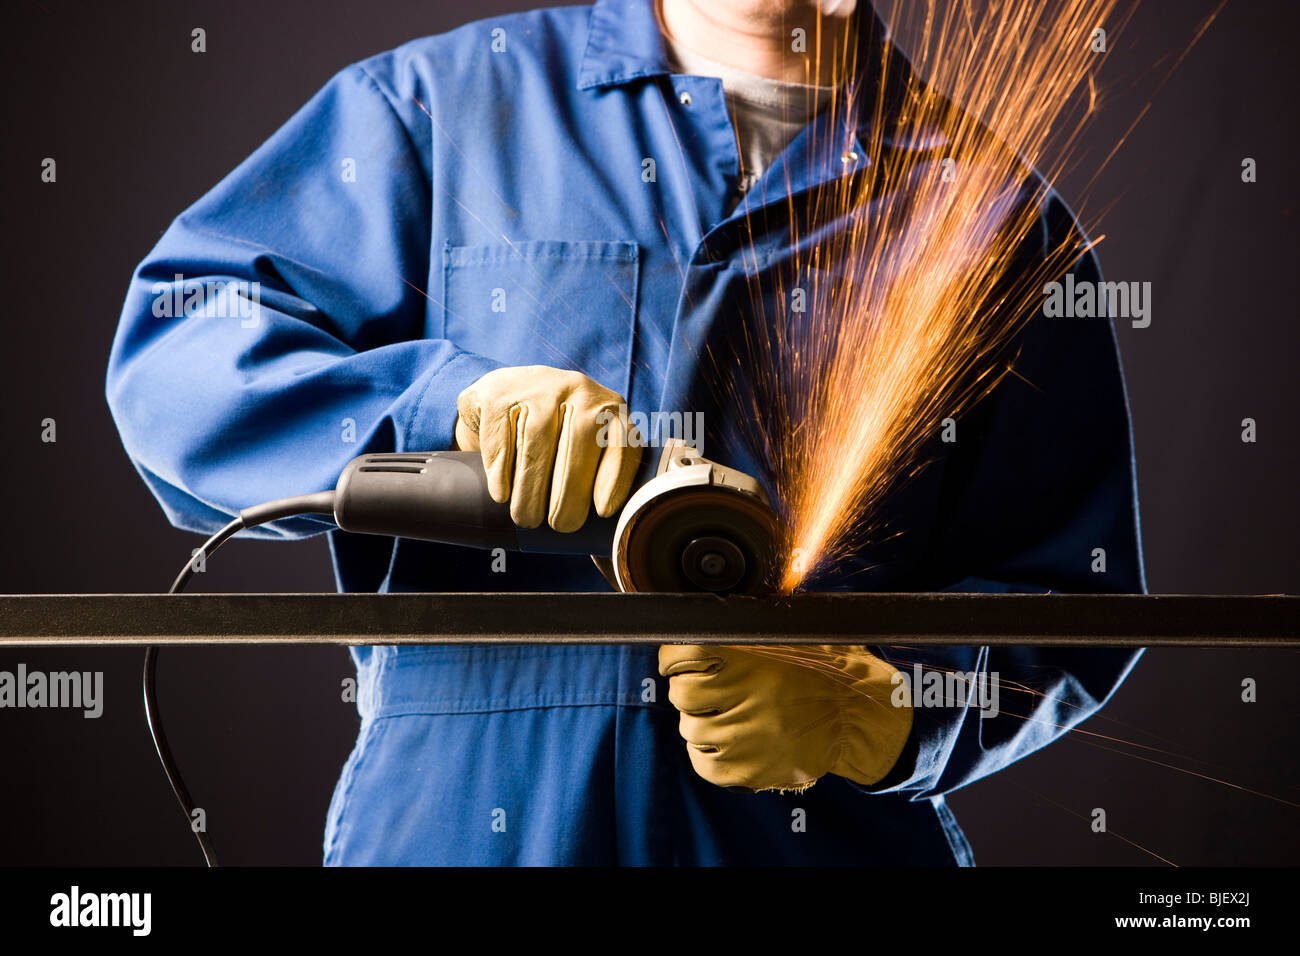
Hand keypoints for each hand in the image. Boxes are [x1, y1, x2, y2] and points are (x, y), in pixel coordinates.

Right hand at [454, 365, 640, 530]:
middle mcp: (580, 390)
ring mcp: (538, 387)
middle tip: (560, 525)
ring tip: (528, 518)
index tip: (602, 511)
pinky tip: (502, 493)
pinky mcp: (499, 393)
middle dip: (569, 493)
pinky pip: (502, 436)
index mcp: (610, 408)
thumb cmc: (556, 436)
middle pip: (578, 443)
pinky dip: (501, 471)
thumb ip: (602, 484)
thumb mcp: (585, 448)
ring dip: (531, 489)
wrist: (507, 392)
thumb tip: (609, 555)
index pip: (622, 440)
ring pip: (537, 442)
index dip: (615, 477)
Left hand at [658, 644, 912, 792]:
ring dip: (701, 719)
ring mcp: (748, 739)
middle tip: (707, 684)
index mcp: (754, 659)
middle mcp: (748, 699)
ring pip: (691, 729)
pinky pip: (705, 763)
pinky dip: (708, 751)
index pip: (685, 654)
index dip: (676, 654)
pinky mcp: (751, 771)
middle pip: (683, 694)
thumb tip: (700, 617)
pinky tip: (726, 738)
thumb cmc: (827, 668)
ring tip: (727, 711)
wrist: (860, 717)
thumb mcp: (792, 632)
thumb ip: (746, 627)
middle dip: (689, 686)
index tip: (680, 657)